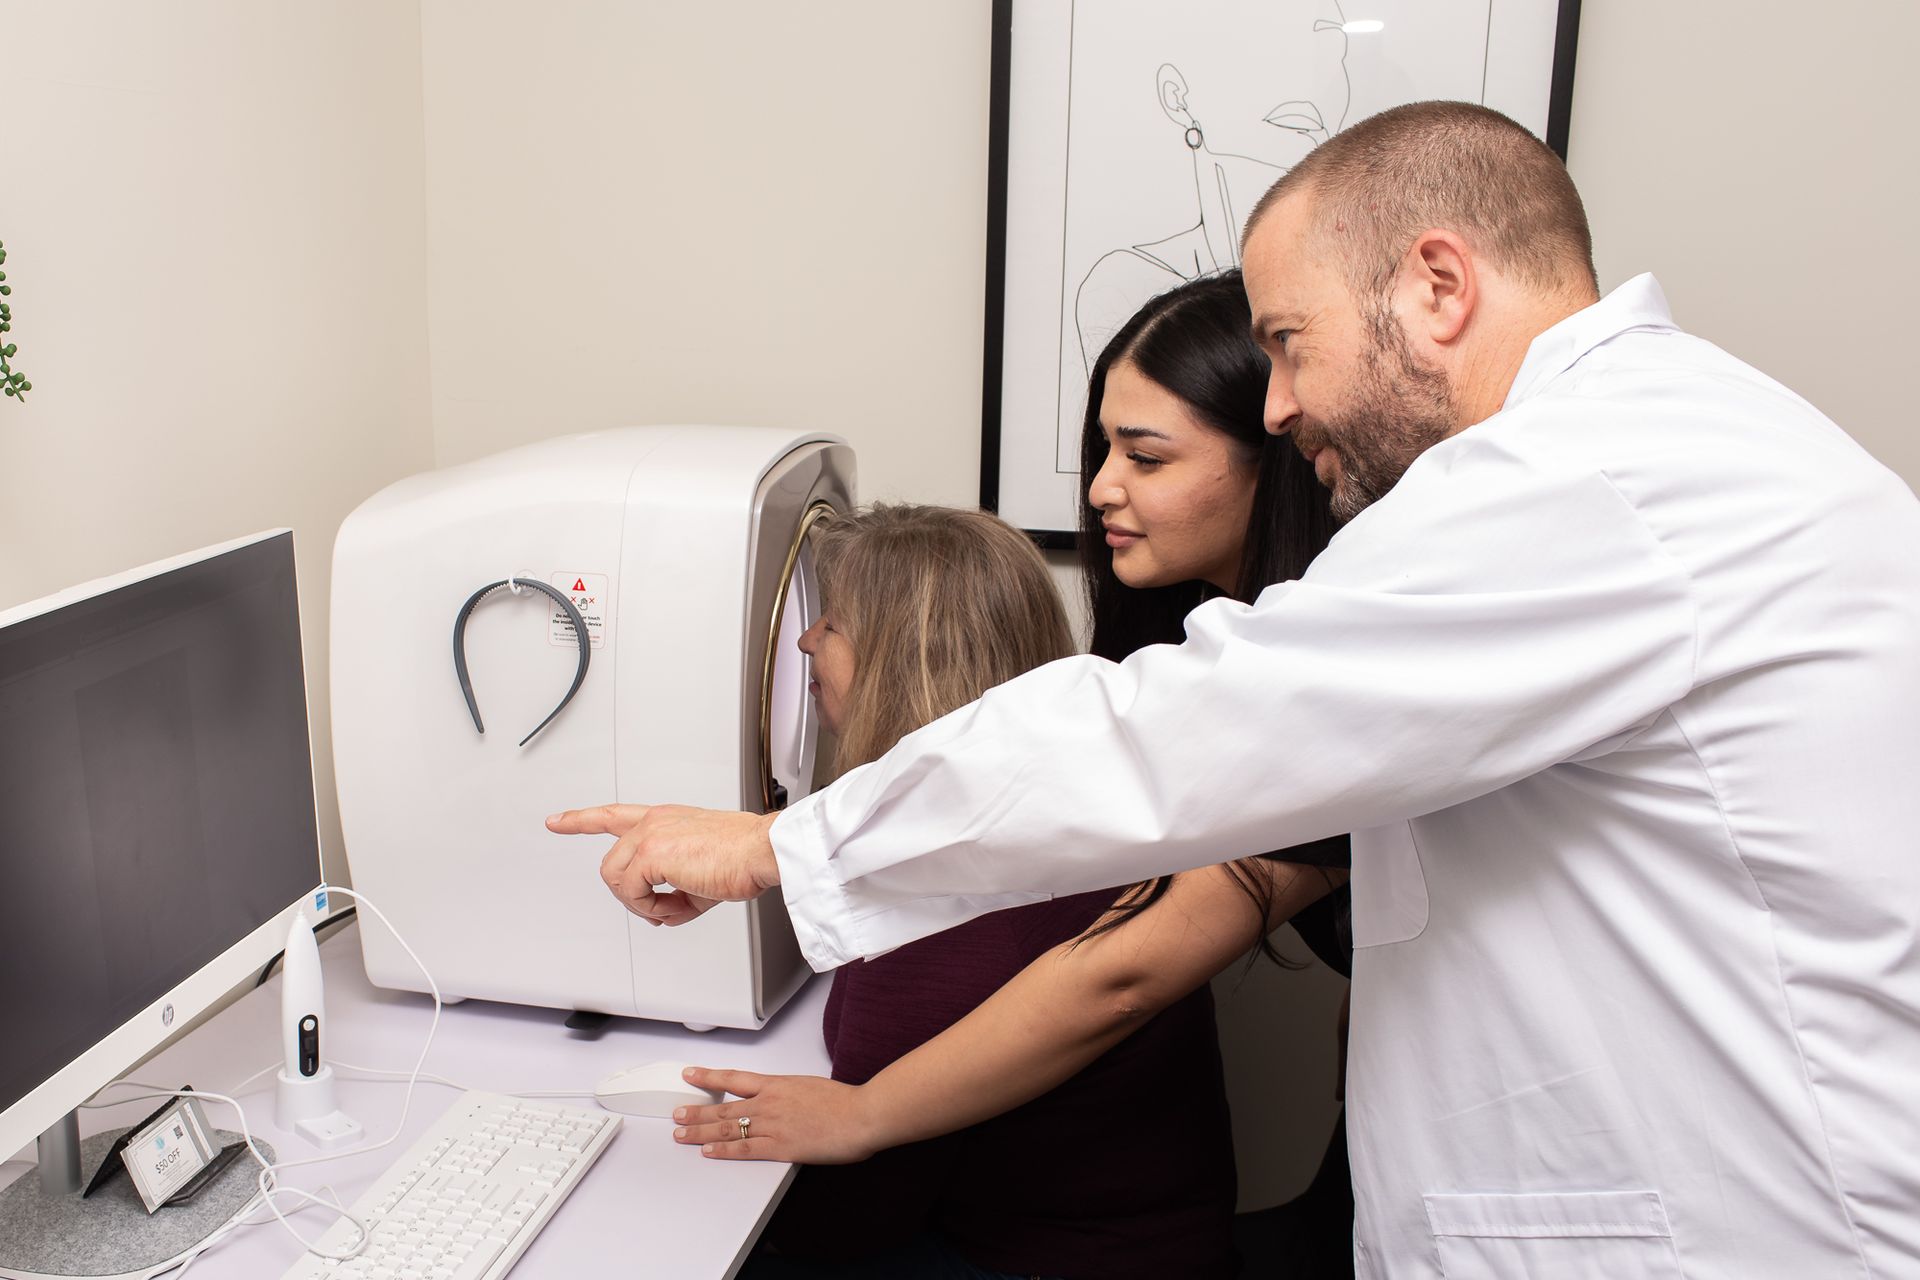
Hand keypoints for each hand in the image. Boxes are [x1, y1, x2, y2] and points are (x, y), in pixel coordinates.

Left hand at [545, 803, 780, 925]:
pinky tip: (676, 907)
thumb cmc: (745, 857)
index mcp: (666, 819)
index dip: (581, 819)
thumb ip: (677, 890)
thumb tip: (666, 913)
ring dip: (642, 905)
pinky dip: (652, 909)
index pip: (614, 815)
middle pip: (612, 863)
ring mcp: (650, 835)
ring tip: (672, 909)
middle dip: (631, 896)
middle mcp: (654, 821)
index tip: (557, 821)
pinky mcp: (651, 853)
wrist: (762, 851)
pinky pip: (632, 893)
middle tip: (661, 911)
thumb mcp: (703, 873)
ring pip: (616, 879)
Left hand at [669, 1067, 882, 1164]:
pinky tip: (709, 1152)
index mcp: (777, 1084)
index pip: (733, 1078)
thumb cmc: (845, 1102)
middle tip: (677, 1114)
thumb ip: (791, 1094)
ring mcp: (772, 1124)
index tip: (691, 1075)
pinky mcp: (779, 1146)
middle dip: (696, 1111)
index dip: (708, 1077)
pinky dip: (723, 1151)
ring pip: (727, 1128)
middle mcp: (769, 1102)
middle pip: (723, 1106)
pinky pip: (744, 1149)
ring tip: (682, 1134)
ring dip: (701, 1132)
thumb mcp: (810, 1087)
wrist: (861, 1114)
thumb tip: (783, 1101)